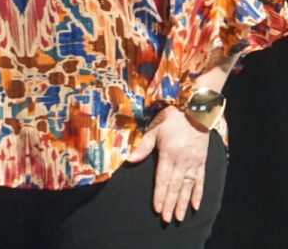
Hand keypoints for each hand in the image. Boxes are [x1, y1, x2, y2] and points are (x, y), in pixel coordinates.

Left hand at [127, 105, 209, 222]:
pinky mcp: (202, 162)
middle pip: (175, 187)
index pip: (162, 179)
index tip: (157, 208)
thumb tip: (129, 159)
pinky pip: (200, 181)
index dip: (159, 195)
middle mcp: (182, 161)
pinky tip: (194, 206)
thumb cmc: (170, 119)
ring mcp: (194, 163)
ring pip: (187, 187)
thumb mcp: (154, 130)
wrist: (195, 111)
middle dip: (170, 204)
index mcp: (168, 154)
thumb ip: (143, 147)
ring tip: (179, 217)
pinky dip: (198, 194)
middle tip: (167, 219)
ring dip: (183, 203)